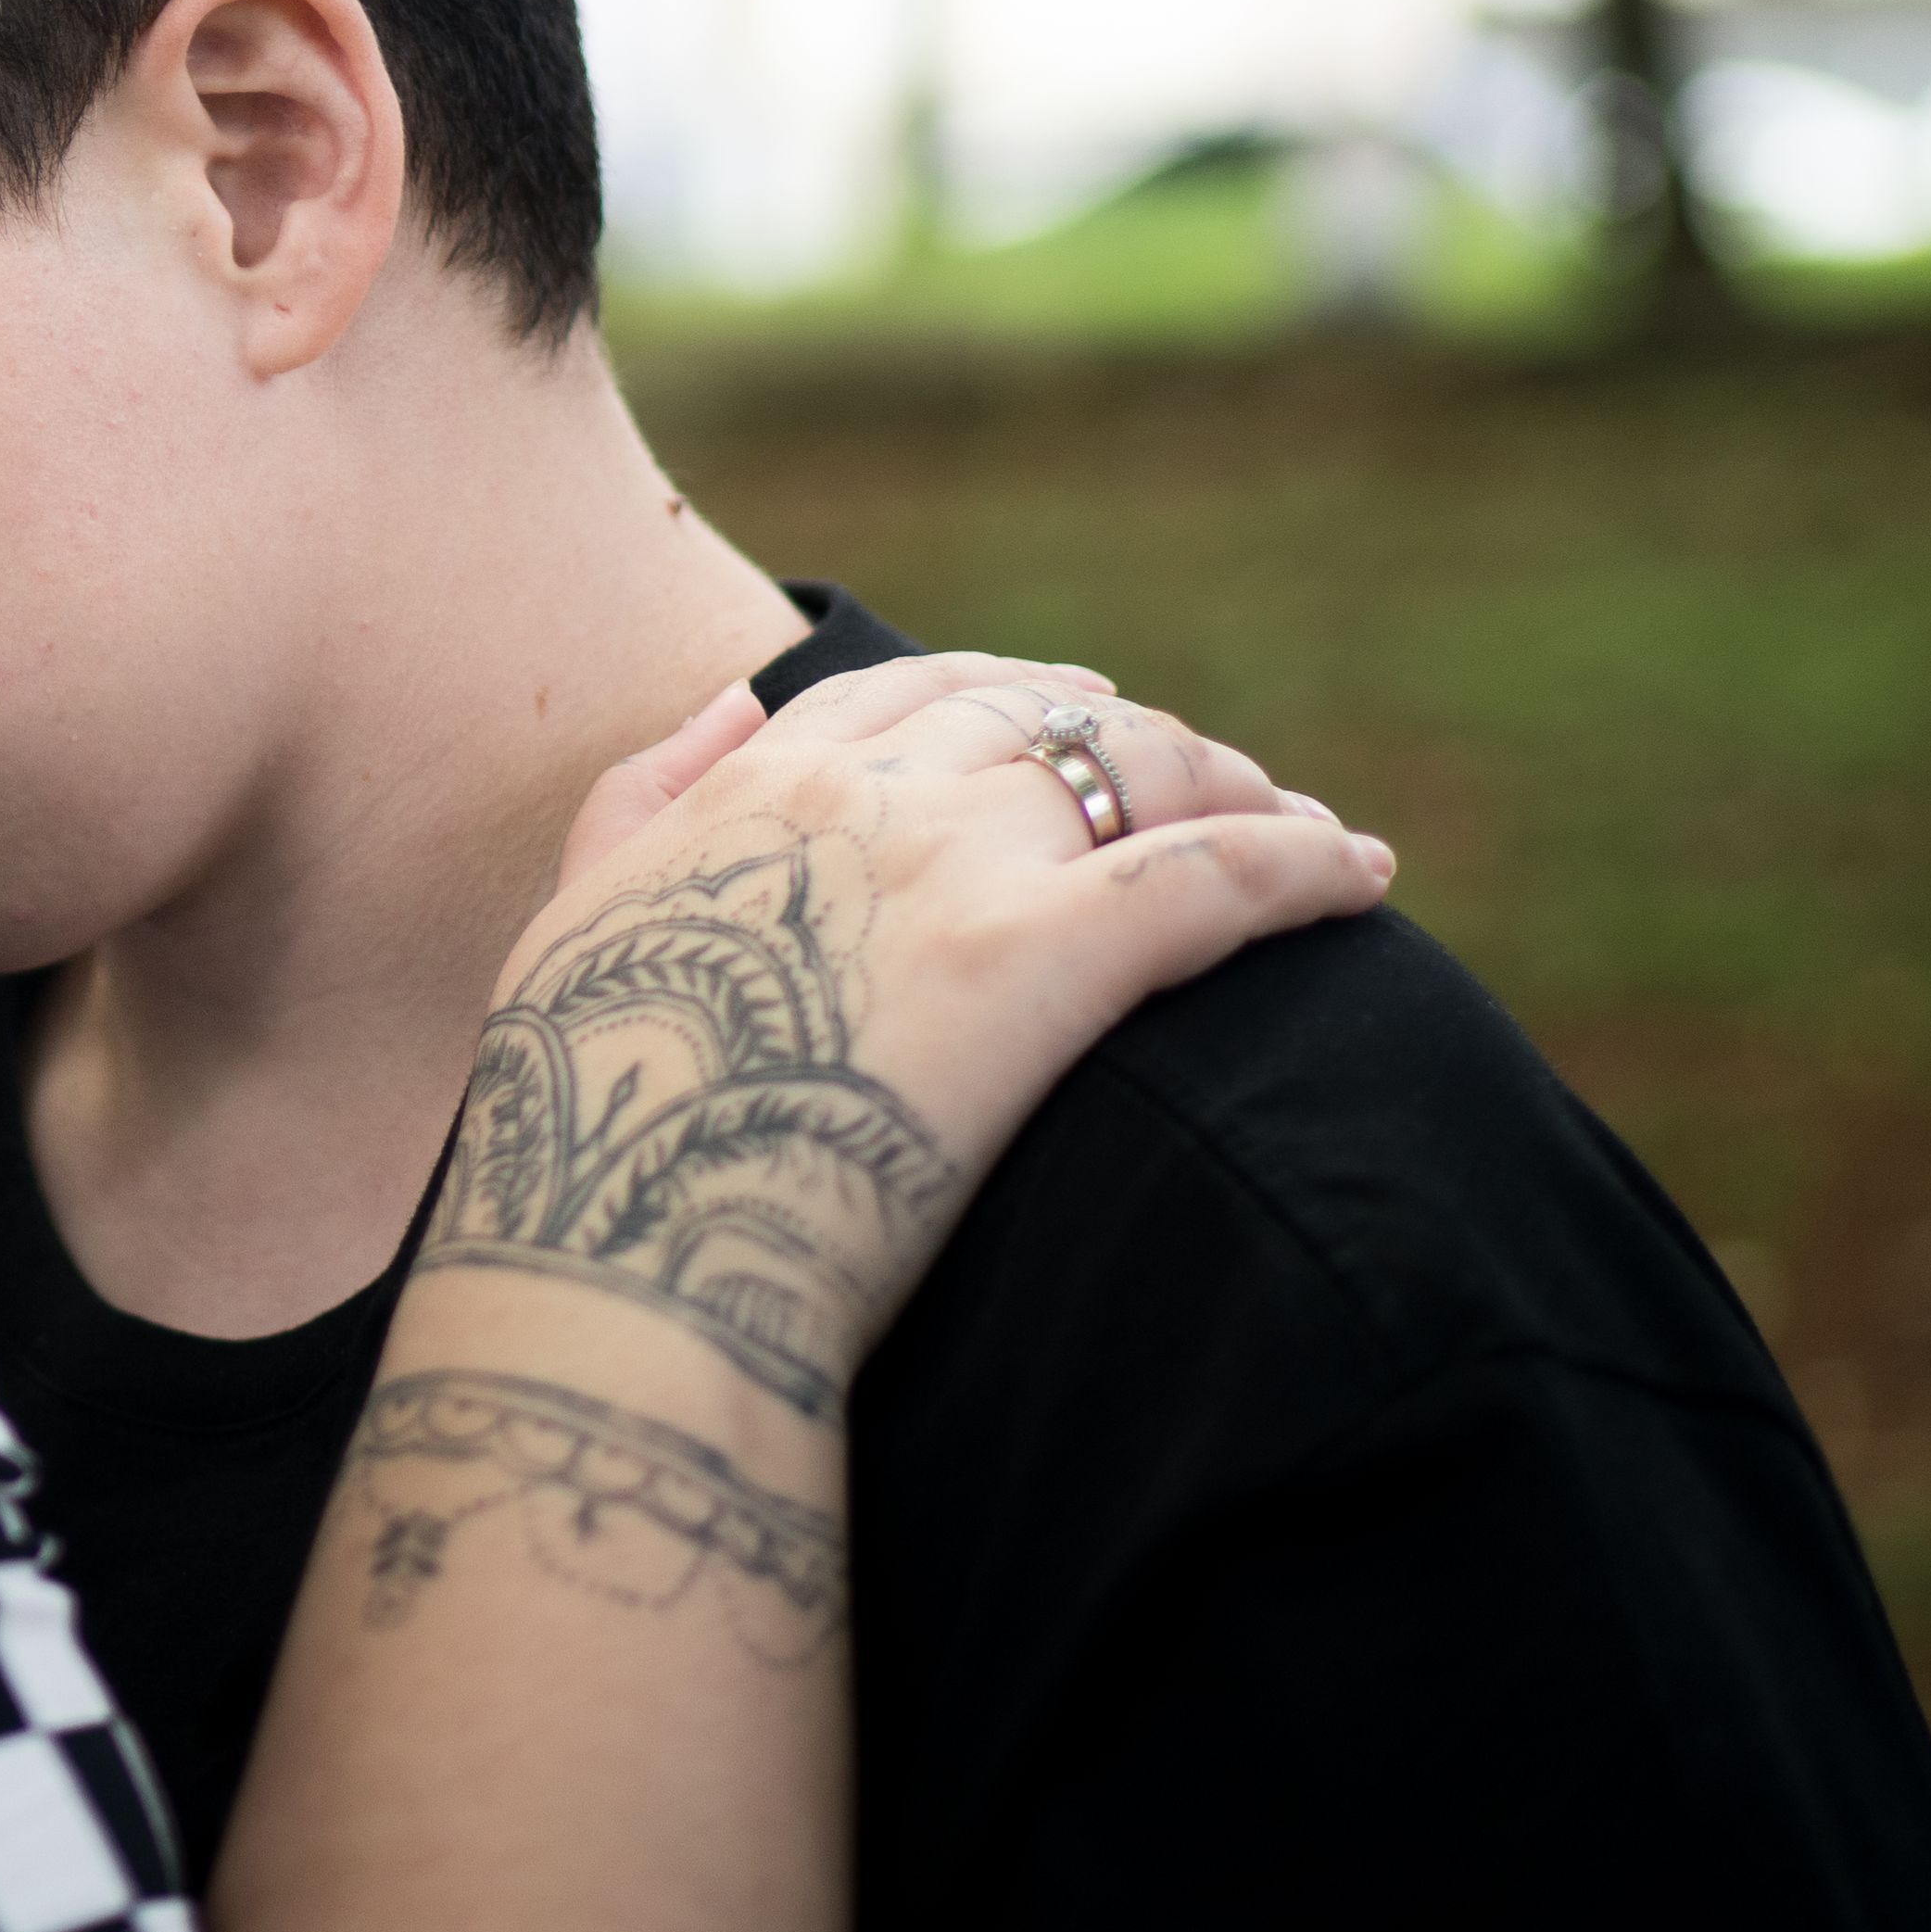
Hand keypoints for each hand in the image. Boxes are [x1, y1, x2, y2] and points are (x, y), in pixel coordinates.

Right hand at [446, 651, 1390, 1417]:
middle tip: (1217, 784)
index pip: (914, 690)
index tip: (1077, 711)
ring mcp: (961, 863)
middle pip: (1047, 716)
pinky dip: (1302, 865)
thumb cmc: (589, 1123)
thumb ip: (638, 796)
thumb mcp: (568, 919)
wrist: (631, 1241)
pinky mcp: (1047, 956)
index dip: (1011, 693)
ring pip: (1144, 770)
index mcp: (757, 786)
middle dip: (1145, 738)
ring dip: (1239, 788)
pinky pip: (1215, 876)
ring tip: (1305, 833)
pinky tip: (1363, 877)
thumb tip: (730, 696)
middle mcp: (868, 791)